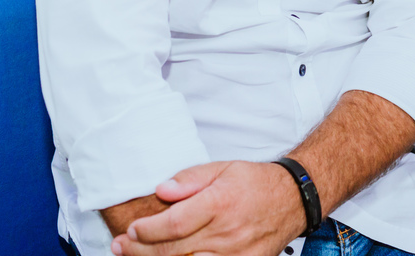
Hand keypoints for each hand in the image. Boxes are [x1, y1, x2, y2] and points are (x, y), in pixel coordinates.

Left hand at [112, 161, 305, 255]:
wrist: (292, 199)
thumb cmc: (255, 183)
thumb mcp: (223, 168)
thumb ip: (191, 178)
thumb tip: (162, 190)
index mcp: (221, 202)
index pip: (174, 223)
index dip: (148, 230)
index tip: (132, 230)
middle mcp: (227, 232)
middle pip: (174, 250)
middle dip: (141, 250)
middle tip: (121, 246)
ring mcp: (236, 254)